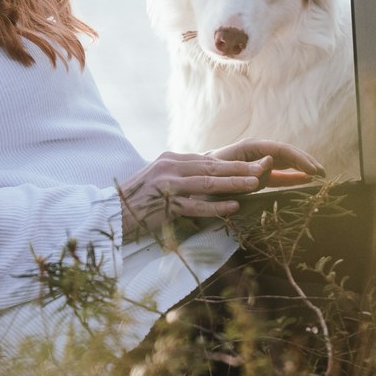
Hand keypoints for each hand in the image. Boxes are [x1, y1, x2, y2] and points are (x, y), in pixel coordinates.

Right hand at [116, 142, 323, 241]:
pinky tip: (233, 208)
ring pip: (207, 183)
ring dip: (234, 183)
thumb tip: (211, 175)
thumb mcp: (161, 181)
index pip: (209, 161)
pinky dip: (215, 207)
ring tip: (257, 184)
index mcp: (172, 160)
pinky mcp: (163, 205)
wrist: (109, 216)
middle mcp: (170, 166)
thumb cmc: (138, 203)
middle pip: (212, 167)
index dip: (235, 163)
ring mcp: (166, 185)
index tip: (258, 165)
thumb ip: (184, 176)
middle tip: (266, 170)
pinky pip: (195, 206)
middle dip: (241, 168)